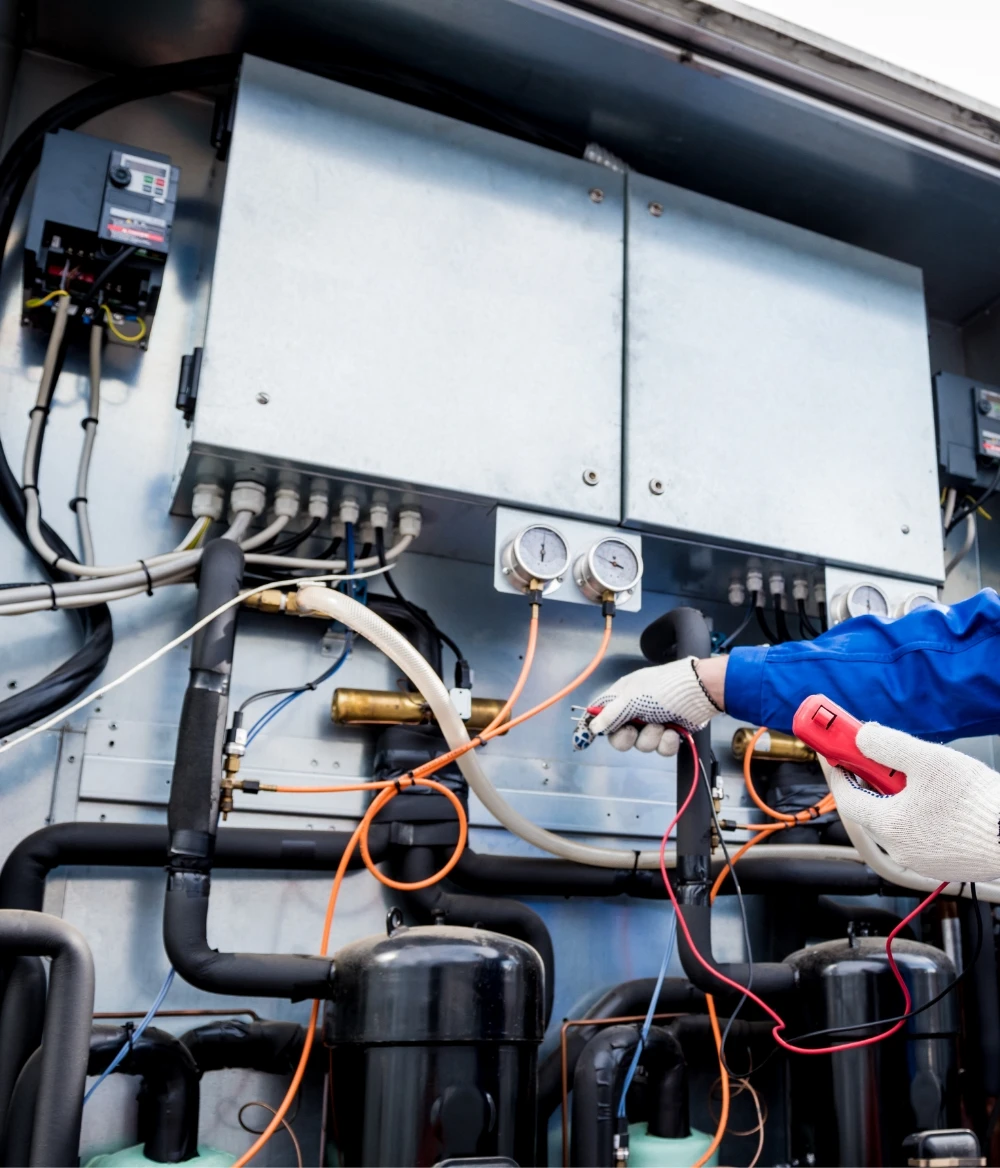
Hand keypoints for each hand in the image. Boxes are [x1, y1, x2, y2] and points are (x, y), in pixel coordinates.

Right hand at [573, 656, 722, 753]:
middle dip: (627, 737)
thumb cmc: (663, 688)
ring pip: (641, 745)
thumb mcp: (632, 698)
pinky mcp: (670, 734)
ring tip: (663, 724)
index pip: (600, 712)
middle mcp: (635, 711)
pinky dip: (667, 742)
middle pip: (618, 736)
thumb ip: (610, 715)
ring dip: (651, 737)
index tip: (584, 741)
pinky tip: (674, 731)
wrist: (700, 691)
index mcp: (622, 696)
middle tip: (634, 729)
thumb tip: (592, 728)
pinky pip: (660, 748)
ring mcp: (653, 723)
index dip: (593, 726)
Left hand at [828, 722, 999, 882]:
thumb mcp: (928, 760)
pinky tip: (941, 801)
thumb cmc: (979, 804)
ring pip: (898, 823)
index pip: (848, 798)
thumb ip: (888, 745)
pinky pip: (920, 835)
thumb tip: (862, 737)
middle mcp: (901, 849)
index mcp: (890, 826)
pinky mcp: (943, 864)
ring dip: (899, 799)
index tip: (838, 756)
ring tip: (919, 778)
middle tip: (878, 760)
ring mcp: (922, 859)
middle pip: (872, 811)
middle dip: (872, 783)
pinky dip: (920, 815)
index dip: (841, 773)